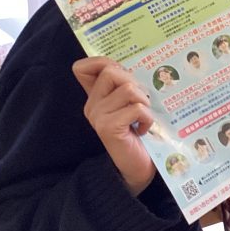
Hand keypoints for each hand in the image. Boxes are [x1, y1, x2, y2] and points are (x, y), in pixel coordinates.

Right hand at [72, 57, 155, 195]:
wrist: (137, 169)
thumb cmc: (139, 134)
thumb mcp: (132, 105)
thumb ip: (127, 86)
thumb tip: (135, 64)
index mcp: (96, 97)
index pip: (82, 67)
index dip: (102, 62)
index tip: (123, 74)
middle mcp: (92, 105)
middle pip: (111, 71)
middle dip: (134, 82)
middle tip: (141, 102)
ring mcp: (98, 116)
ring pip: (127, 89)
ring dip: (144, 101)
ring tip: (143, 116)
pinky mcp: (108, 128)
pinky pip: (135, 108)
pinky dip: (147, 117)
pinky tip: (142, 129)